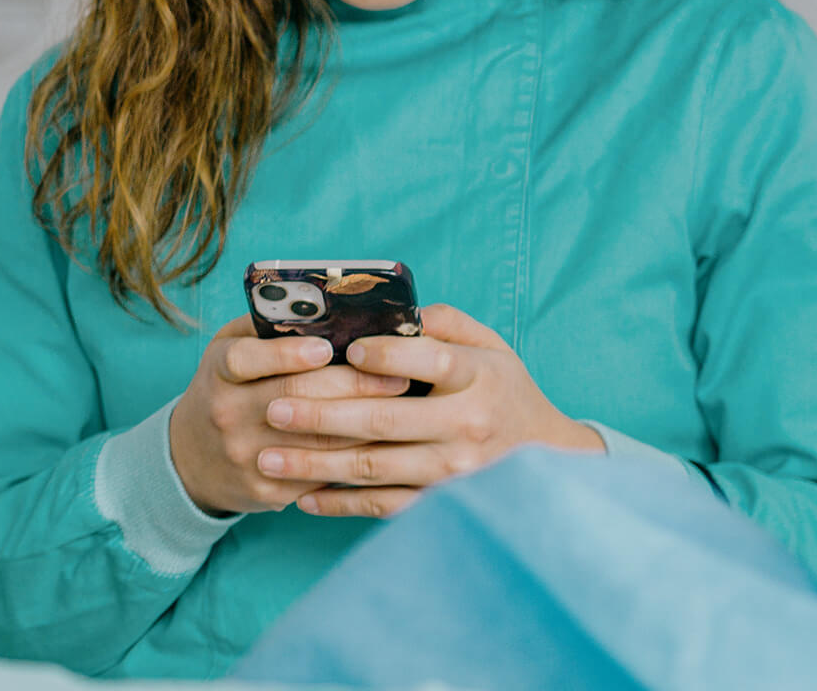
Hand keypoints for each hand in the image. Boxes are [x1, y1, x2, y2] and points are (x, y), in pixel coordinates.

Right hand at [168, 315, 412, 514]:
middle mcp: (227, 414)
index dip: (287, 354)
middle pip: (294, 398)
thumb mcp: (229, 349)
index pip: (246, 360)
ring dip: (365, 423)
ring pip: (316, 441)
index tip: (328, 347)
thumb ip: (267, 328)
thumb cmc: (226, 388)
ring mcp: (246, 456)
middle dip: (352, 386)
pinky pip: (320, 475)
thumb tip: (328, 308)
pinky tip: (385, 444)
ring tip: (403, 406)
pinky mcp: (266, 490)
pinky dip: (355, 458)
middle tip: (398, 375)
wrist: (192, 458)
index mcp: (219, 372)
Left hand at [259, 304, 604, 517]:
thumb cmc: (503, 390)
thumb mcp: (490, 346)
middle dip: (321, 415)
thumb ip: (444, 323)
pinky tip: (302, 497)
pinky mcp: (441, 504)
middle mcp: (465, 426)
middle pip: (384, 420)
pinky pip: (384, 506)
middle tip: (273, 407)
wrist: (549, 463)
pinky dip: (341, 505)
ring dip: (316, 464)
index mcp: (477, 378)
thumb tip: (392, 309)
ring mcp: (453, 473)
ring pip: (374, 468)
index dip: (387, 354)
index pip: (430, 361)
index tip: (345, 349)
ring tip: (268, 457)